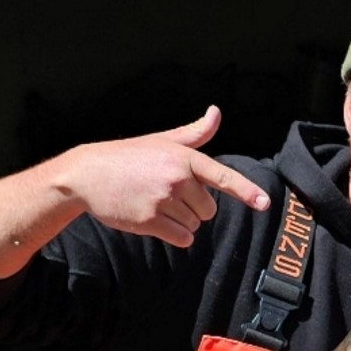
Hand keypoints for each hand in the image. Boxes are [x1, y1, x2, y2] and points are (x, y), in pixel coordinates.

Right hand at [60, 106, 268, 246]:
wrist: (85, 175)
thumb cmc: (128, 157)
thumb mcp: (162, 140)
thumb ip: (194, 133)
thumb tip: (216, 112)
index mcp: (184, 158)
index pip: (222, 176)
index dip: (246, 191)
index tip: (265, 204)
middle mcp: (177, 178)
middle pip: (209, 209)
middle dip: (195, 207)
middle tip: (167, 194)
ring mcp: (163, 200)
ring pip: (195, 224)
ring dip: (182, 220)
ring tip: (155, 203)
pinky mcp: (149, 221)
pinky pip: (182, 238)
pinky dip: (175, 235)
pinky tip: (155, 220)